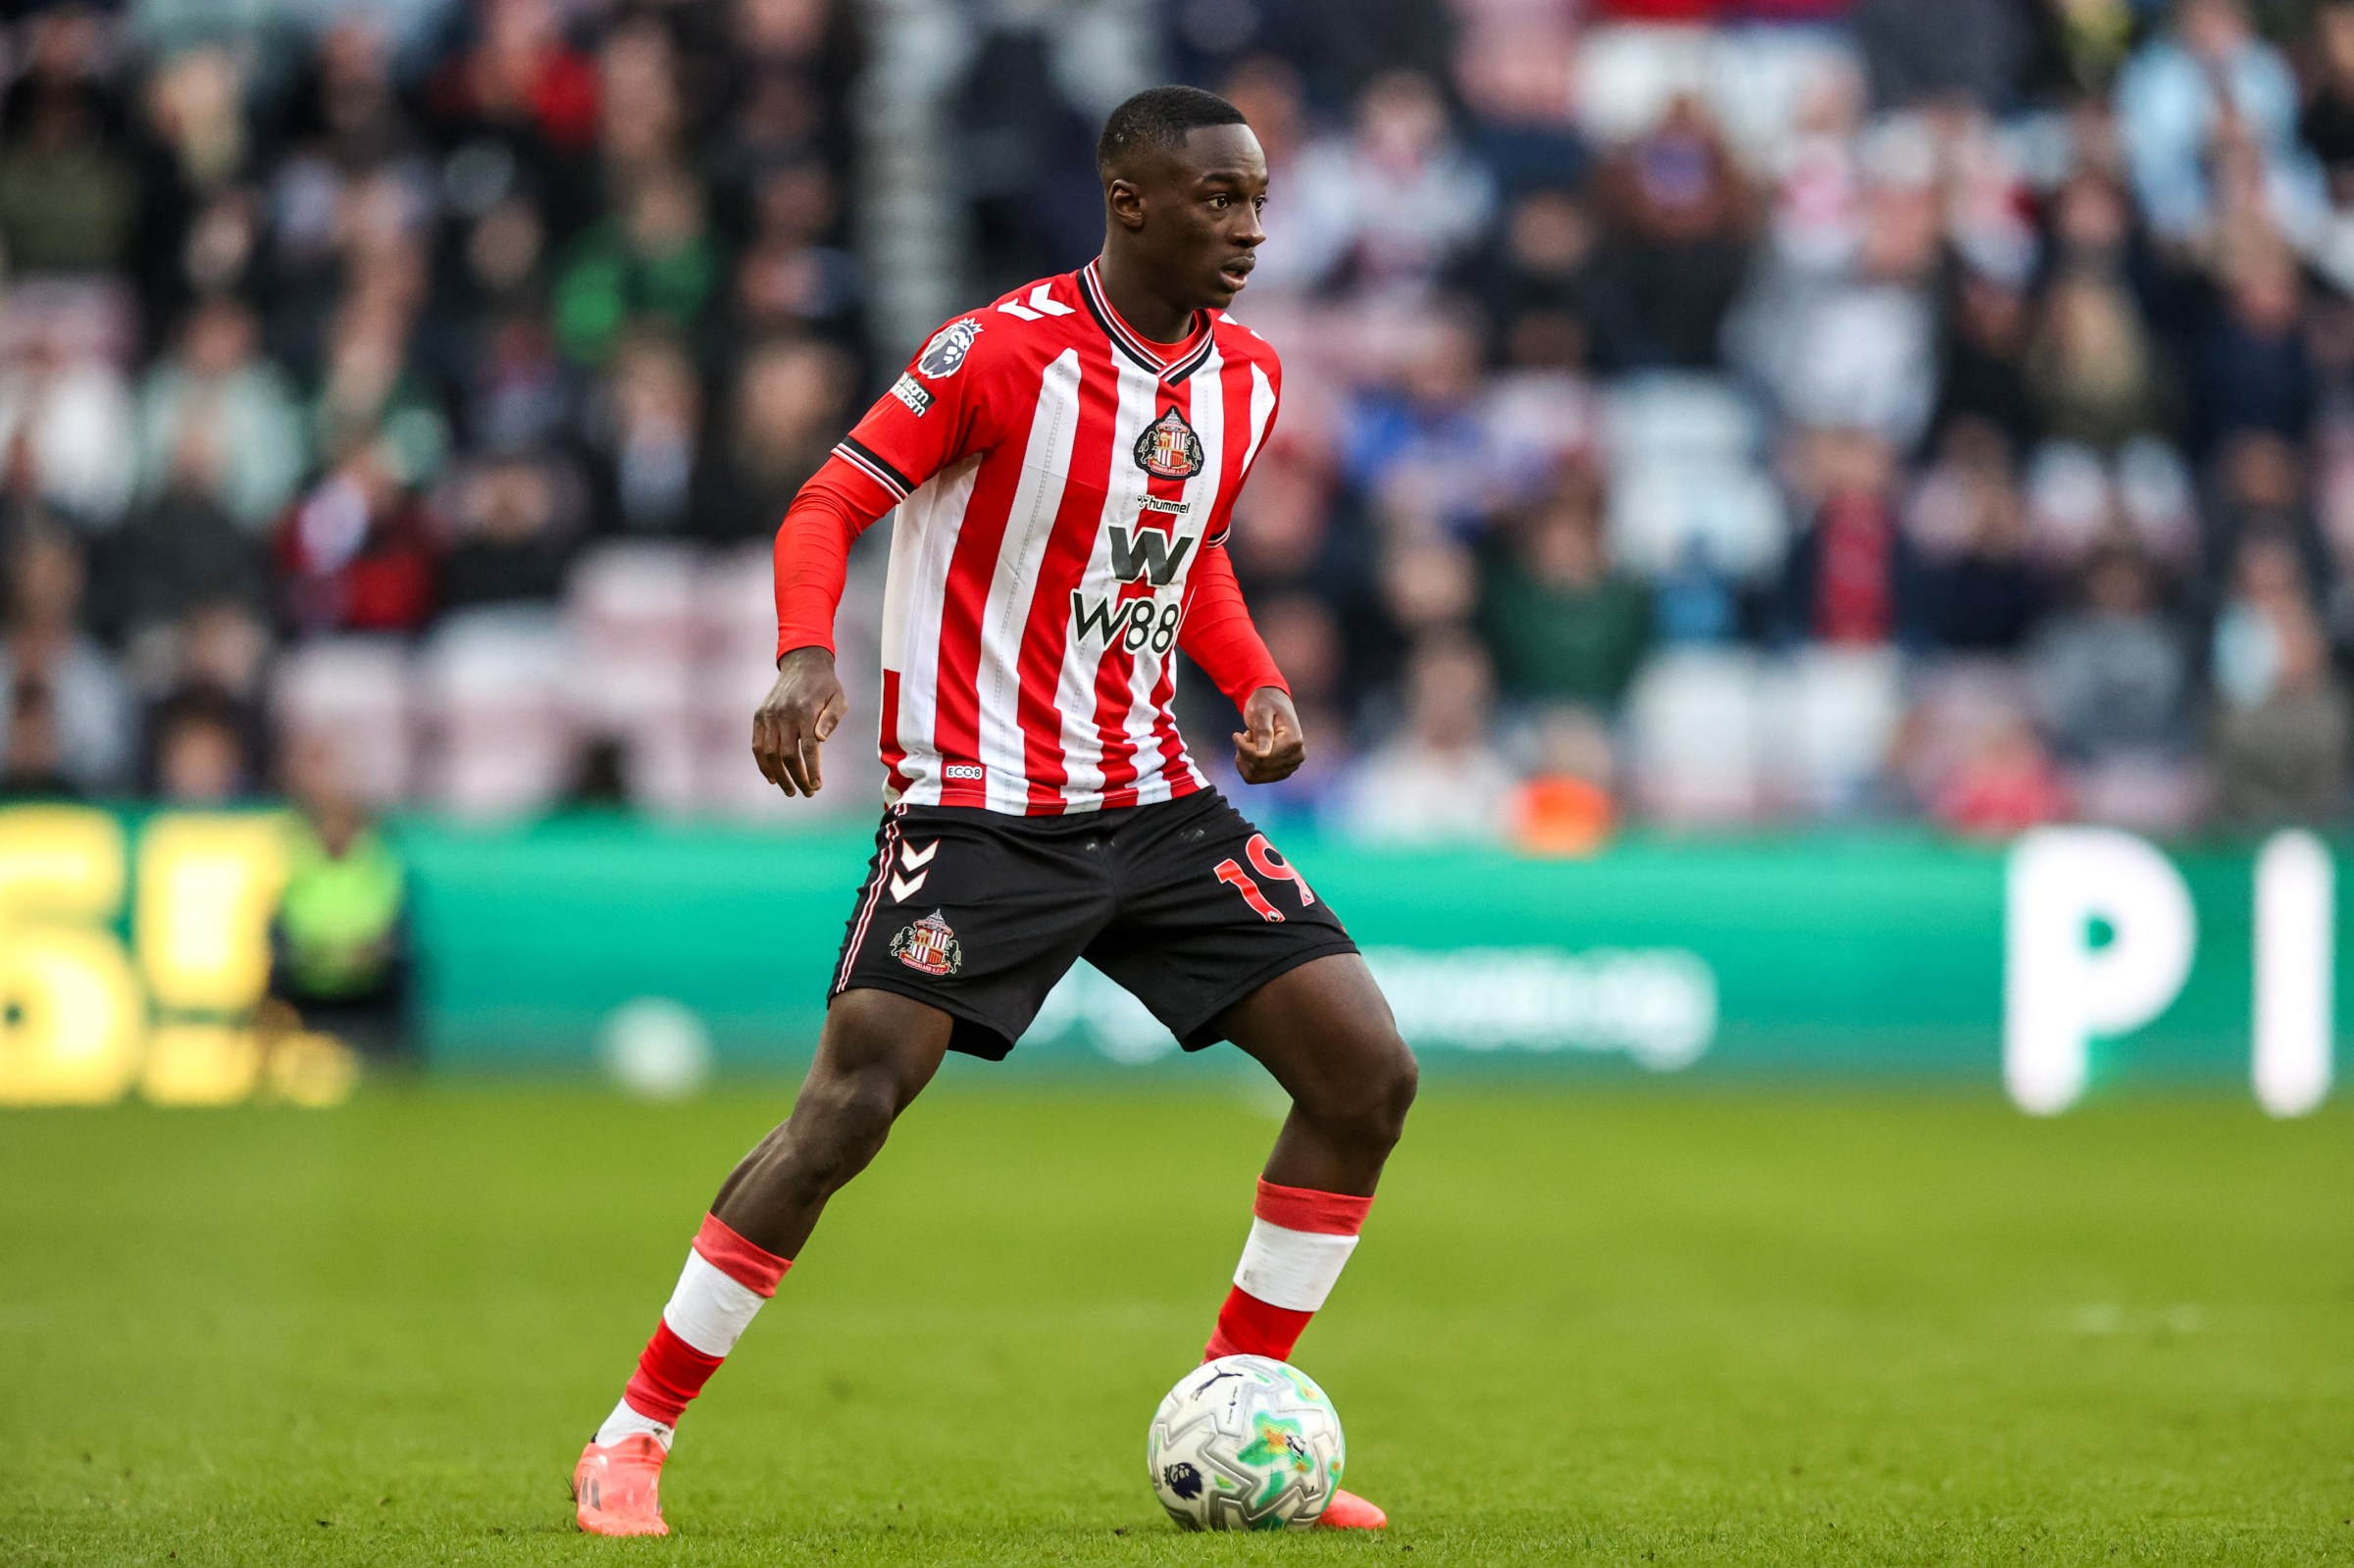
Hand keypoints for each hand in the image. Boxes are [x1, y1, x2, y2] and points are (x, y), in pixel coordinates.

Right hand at [753, 647, 847, 796]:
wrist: (803, 663)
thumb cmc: (826, 686)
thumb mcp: (838, 699)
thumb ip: (831, 719)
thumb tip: (820, 739)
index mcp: (805, 711)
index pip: (808, 748)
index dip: (812, 770)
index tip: (817, 787)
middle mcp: (784, 714)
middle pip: (787, 755)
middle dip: (797, 778)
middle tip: (807, 793)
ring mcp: (769, 715)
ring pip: (769, 754)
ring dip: (779, 776)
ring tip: (790, 791)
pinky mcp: (759, 716)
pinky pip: (757, 745)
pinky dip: (762, 764)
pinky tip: (772, 778)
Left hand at [1233, 686, 1304, 784]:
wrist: (1273, 704)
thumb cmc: (1266, 704)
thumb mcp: (1261, 712)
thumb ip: (1263, 732)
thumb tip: (1263, 755)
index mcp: (1294, 742)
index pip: (1261, 758)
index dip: (1243, 748)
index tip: (1237, 734)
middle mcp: (1297, 756)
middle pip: (1258, 768)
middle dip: (1244, 752)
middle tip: (1246, 735)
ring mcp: (1291, 766)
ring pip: (1255, 776)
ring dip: (1245, 759)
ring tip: (1250, 741)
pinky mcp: (1282, 771)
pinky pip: (1256, 778)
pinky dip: (1246, 766)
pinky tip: (1250, 750)